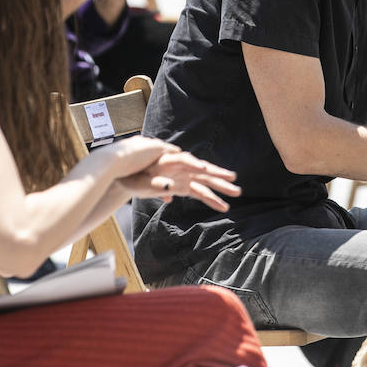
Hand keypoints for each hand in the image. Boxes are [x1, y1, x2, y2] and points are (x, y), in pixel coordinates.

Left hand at [118, 151, 240, 211]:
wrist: (129, 178)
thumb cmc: (132, 177)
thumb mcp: (139, 182)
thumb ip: (155, 184)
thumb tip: (169, 189)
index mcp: (167, 161)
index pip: (183, 160)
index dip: (193, 164)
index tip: (203, 168)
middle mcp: (179, 168)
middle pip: (200, 170)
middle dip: (217, 175)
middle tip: (233, 179)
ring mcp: (183, 177)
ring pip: (204, 181)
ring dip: (220, 187)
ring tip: (237, 192)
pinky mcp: (183, 187)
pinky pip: (200, 193)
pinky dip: (210, 199)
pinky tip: (223, 206)